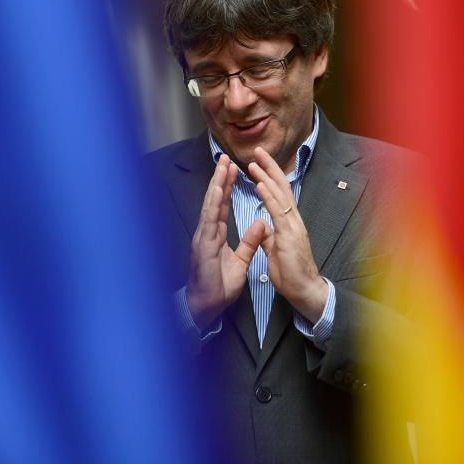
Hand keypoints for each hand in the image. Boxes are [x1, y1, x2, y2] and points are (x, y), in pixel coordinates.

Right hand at [186, 154, 266, 329]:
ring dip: (216, 184)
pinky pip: (209, 221)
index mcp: (215, 234)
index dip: (227, 187)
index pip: (222, 205)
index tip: (233, 169)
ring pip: (210, 205)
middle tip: (226, 158)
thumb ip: (249, 242)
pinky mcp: (202, 245)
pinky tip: (217, 190)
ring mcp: (203, 237)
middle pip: (215, 200)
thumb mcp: (241, 261)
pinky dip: (213, 204)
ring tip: (222, 166)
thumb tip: (260, 224)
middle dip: (220, 178)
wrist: (207, 306)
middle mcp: (207, 232)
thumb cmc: (219, 286)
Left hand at [247, 146, 327, 322]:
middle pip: (281, 187)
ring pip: (279, 194)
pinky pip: (278, 211)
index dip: (269, 176)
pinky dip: (268, 195)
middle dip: (269, 167)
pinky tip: (260, 182)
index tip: (258, 162)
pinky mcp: (289, 234)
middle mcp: (293, 219)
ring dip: (266, 176)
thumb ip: (269, 237)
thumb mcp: (276, 250)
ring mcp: (293, 225)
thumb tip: (262, 227)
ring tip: (254, 161)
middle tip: (258, 150)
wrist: (304, 290)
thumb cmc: (291, 273)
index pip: (279, 193)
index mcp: (288, 222)